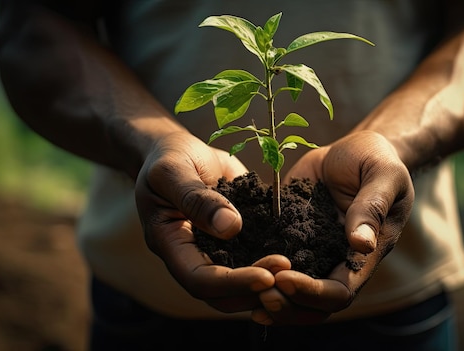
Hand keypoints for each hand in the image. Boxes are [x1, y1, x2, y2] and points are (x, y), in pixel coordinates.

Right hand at [134, 131, 279, 312]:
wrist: (179, 150)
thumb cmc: (168, 157)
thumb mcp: (173, 171)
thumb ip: (197, 198)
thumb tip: (231, 227)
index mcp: (170, 244)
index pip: (199, 279)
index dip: (231, 283)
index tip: (265, 277)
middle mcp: (192, 255)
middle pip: (220, 294)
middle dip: (253, 288)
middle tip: (286, 272)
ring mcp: (214, 250)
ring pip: (237, 285)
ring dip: (264, 282)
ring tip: (293, 268)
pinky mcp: (235, 239)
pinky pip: (251, 258)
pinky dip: (269, 262)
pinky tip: (295, 253)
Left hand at [252, 130, 414, 324]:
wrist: (354, 150)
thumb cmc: (377, 161)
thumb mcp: (383, 176)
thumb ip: (372, 207)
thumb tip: (361, 244)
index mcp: (363, 256)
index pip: (340, 292)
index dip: (312, 293)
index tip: (284, 279)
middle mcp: (336, 261)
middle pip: (315, 305)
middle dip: (287, 305)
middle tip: (259, 292)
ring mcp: (313, 251)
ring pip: (293, 294)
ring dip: (271, 299)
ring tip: (244, 289)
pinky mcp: (291, 236)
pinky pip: (275, 263)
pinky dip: (258, 273)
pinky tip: (234, 271)